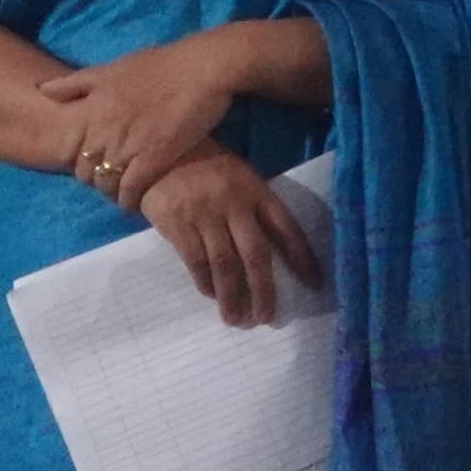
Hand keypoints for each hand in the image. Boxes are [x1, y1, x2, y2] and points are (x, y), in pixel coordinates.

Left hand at [41, 29, 249, 207]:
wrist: (201, 68)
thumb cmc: (159, 65)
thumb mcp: (111, 68)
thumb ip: (76, 83)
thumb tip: (41, 90)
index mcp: (93, 109)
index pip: (73, 150)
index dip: (83, 163)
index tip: (97, 166)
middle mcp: (104, 130)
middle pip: (86, 171)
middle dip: (96, 180)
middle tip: (111, 182)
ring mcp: (128, 146)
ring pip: (107, 183)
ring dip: (112, 193)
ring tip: (123, 194)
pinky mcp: (153, 158)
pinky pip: (131, 190)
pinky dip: (129, 201)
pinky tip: (135, 203)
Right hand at [135, 150, 321, 327]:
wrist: (156, 151)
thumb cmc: (205, 164)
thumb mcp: (239, 176)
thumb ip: (253, 208)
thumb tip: (264, 255)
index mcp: (256, 190)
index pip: (286, 228)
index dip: (302, 257)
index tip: (315, 284)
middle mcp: (234, 204)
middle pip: (255, 255)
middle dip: (264, 291)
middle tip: (266, 319)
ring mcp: (205, 216)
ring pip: (224, 265)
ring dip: (232, 296)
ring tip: (238, 320)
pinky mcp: (178, 226)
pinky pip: (195, 262)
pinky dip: (206, 283)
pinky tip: (212, 296)